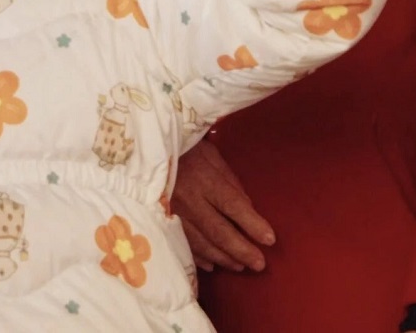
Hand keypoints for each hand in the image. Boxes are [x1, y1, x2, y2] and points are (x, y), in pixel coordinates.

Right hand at [169, 141, 274, 272]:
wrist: (146, 152)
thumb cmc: (185, 150)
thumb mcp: (212, 155)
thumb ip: (230, 181)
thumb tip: (248, 208)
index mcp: (204, 180)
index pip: (233, 206)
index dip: (252, 224)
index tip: (269, 239)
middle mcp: (189, 200)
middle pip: (219, 231)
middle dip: (241, 250)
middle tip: (259, 264)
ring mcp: (174, 214)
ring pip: (201, 243)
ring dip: (223, 257)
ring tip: (240, 266)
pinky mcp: (162, 223)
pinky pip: (183, 245)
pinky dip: (199, 257)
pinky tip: (213, 264)